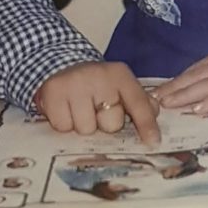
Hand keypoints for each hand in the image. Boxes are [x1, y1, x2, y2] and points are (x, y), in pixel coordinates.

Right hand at [35, 61, 160, 143]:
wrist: (61, 65)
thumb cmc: (97, 83)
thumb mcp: (120, 85)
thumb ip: (140, 102)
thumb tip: (154, 119)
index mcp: (120, 75)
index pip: (138, 103)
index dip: (146, 125)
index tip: (153, 142)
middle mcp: (99, 77)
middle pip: (111, 124)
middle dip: (105, 124)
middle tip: (97, 110)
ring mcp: (74, 84)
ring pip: (86, 129)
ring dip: (83, 125)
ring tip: (79, 109)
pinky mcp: (53, 92)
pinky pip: (63, 127)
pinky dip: (64, 123)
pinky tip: (65, 109)